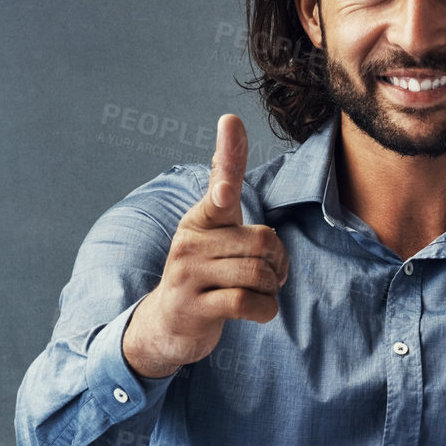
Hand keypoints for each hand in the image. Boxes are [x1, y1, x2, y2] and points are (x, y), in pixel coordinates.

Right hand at [122, 114, 289, 377]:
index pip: (221, 183)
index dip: (229, 157)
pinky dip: (265, 310)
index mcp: (201, 219)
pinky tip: (258, 310)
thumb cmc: (202, 273)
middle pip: (263, 241)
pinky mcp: (194, 307)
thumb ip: (224, 187)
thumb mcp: (211, 229)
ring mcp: (188, 275)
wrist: (167, 324)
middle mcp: (190, 241)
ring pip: (258, 273)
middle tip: (270, 275)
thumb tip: (229, 124)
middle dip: (279, 263)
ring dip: (272, 289)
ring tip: (262, 292)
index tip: (230, 121)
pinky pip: (247, 303)